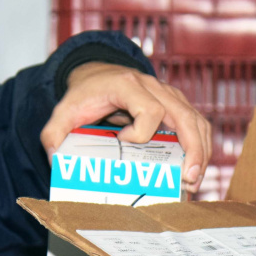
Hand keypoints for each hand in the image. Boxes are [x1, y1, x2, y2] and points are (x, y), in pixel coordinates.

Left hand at [41, 62, 212, 192]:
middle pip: (185, 116)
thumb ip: (54, 133)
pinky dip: (201, 147)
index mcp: (128, 85)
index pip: (149, 108)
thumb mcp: (64, 110)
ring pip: (197, 121)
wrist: (98, 74)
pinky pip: (197, 124)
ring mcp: (169, 96)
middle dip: (191, 149)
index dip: (142, 131)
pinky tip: (195, 170)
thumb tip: (54, 158)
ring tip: (194, 181)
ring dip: (201, 152)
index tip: (124, 141)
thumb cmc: (86, 93)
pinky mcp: (177, 105)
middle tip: (187, 179)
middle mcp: (154, 88)